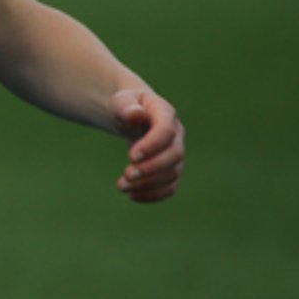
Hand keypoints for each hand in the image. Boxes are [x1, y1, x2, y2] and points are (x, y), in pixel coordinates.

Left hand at [110, 87, 183, 202]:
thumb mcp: (121, 102)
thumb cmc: (126, 106)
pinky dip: (153, 195)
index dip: (152, 145)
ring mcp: (175, 152)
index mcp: (165, 113)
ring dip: (148, 184)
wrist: (133, 114)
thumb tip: (136, 115)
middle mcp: (176, 134)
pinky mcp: (170, 168)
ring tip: (122, 186)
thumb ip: (126, 107)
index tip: (131, 157)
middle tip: (127, 175)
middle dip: (151, 168)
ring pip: (172, 174)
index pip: (166, 131)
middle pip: (174, 155)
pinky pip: (170, 186)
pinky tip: (132, 196)